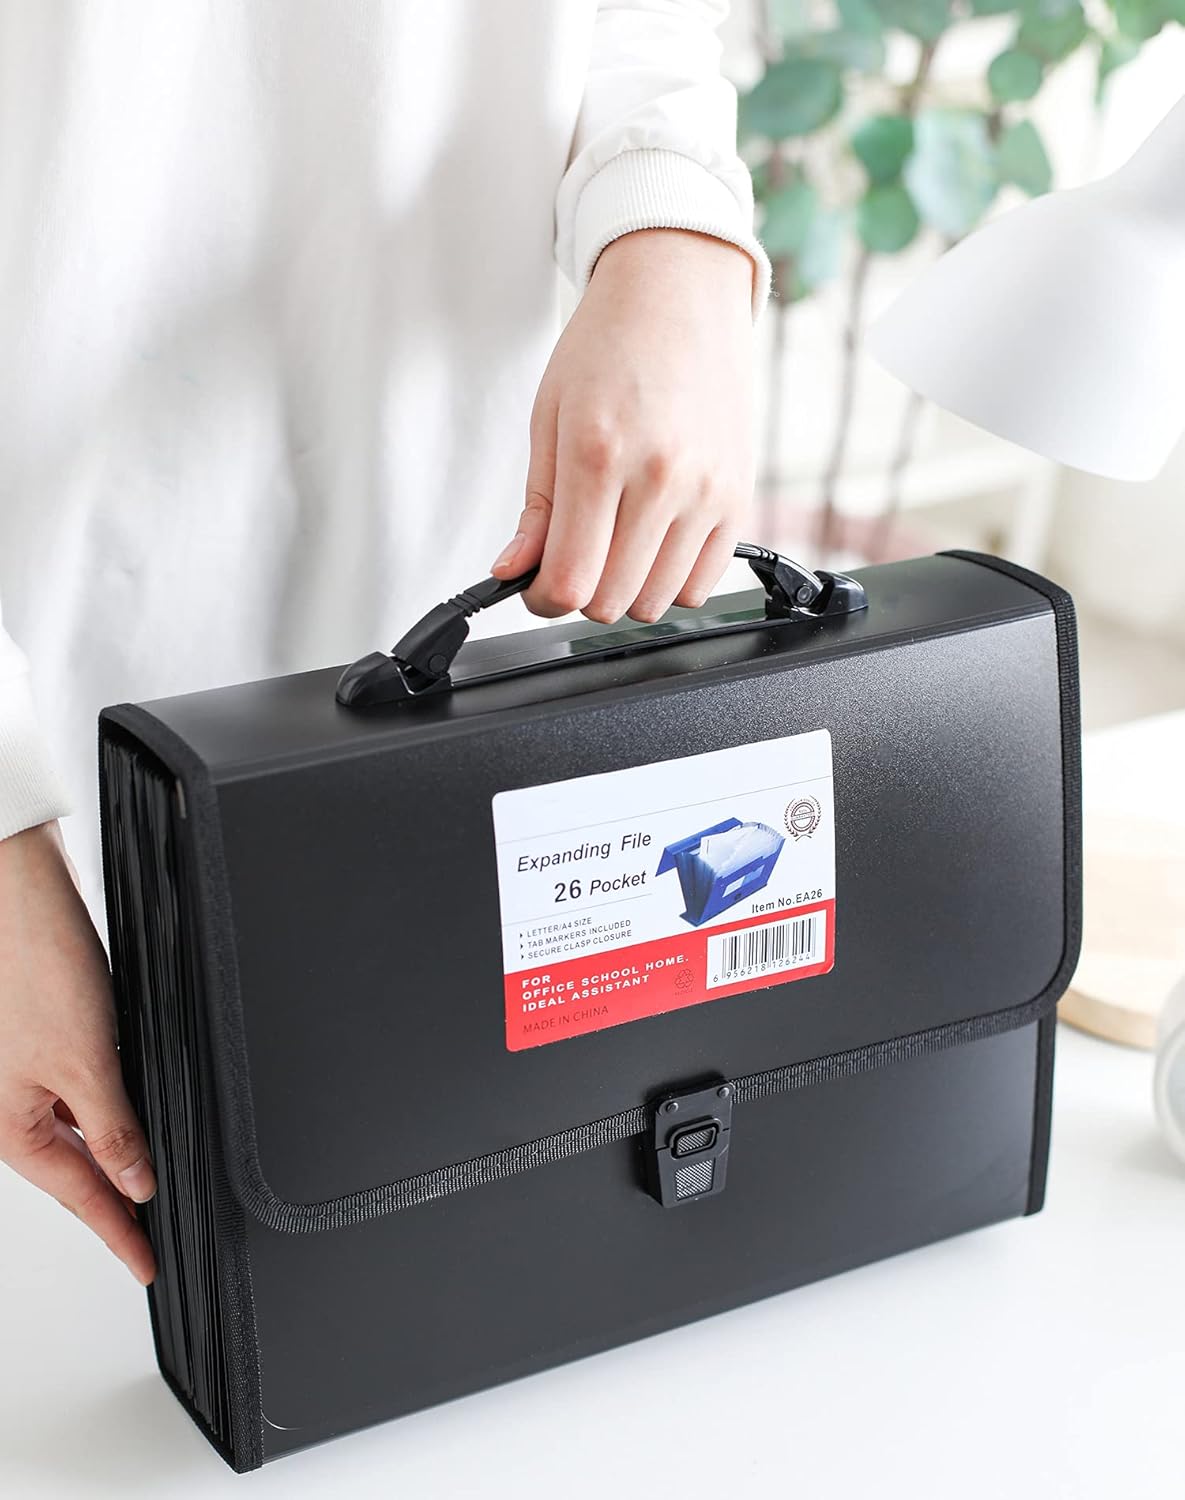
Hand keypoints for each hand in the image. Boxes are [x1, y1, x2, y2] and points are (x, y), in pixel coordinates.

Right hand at [0, 821, 155, 1284]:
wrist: (13, 889)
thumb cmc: (31, 964)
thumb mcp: (86, 1060)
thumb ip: (114, 1126)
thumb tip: (135, 1180)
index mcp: (10, 1126)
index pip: (79, 1197)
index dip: (118, 1234)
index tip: (147, 1267)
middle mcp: (8, 1103)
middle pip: (74, 1165)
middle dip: (114, 1195)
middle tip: (153, 1231)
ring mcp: (20, 1068)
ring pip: (75, 1124)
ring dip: (113, 1144)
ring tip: (153, 1176)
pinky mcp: (39, 1031)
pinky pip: (76, 1085)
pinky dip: (106, 1101)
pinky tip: (131, 1102)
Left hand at [492, 228, 756, 622]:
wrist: (680, 292)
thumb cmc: (611, 343)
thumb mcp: (550, 417)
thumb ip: (537, 506)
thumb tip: (514, 569)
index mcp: (599, 454)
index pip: (569, 580)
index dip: (542, 598)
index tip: (536, 586)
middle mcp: (660, 477)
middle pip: (611, 600)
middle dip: (580, 591)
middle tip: (573, 556)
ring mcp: (706, 491)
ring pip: (657, 601)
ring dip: (627, 589)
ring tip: (615, 544)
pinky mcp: (738, 497)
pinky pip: (702, 583)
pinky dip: (672, 580)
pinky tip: (654, 543)